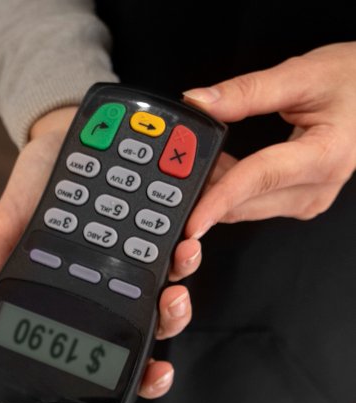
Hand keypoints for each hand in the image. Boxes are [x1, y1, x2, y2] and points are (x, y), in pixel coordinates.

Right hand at [0, 107, 202, 400]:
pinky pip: (184, 242)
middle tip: (170, 305)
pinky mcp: (164, 224)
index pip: (113, 348)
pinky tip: (187, 235)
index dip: (140, 371)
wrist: (58, 131)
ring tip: (182, 259)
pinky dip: (189, 242)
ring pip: (176, 286)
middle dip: (171, 322)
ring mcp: (143, 257)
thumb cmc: (32, 187)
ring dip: (185, 278)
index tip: (154, 373)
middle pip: (155, 325)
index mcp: (84, 297)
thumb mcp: (2, 231)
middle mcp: (118, 286)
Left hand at [184, 42, 355, 236]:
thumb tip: (200, 103)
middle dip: (207, 192)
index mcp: (325, 156)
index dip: (220, 198)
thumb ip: (247, 91)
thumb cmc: (352, 80)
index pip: (260, 179)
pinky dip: (231, 191)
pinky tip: (220, 170)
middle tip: (174, 169)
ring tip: (198, 161)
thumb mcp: (301, 75)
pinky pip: (254, 204)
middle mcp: (317, 189)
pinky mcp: (300, 202)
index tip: (191, 218)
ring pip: (247, 208)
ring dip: (217, 191)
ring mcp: (309, 201)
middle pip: (247, 203)